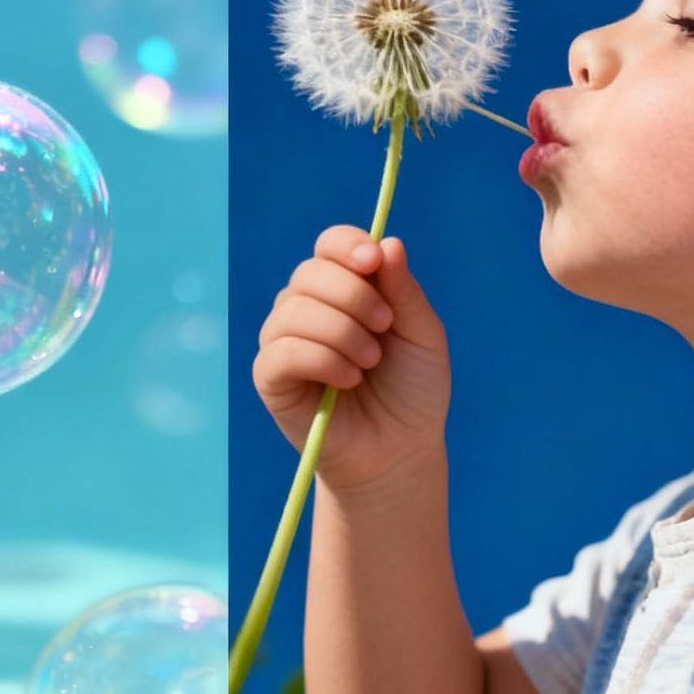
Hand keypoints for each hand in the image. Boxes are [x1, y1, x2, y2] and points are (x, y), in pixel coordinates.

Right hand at [252, 224, 450, 494]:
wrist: (400, 451)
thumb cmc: (412, 389)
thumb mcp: (423, 336)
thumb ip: (404, 291)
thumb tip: (386, 242)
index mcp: (344, 286)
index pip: (330, 245)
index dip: (347, 246)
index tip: (372, 261)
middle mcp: (307, 305)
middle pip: (310, 272)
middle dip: (353, 296)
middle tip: (384, 328)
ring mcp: (284, 338)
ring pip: (294, 310)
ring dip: (341, 333)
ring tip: (369, 363)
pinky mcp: (270, 376)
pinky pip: (281, 351)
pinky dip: (321, 360)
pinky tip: (347, 380)